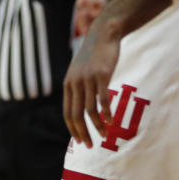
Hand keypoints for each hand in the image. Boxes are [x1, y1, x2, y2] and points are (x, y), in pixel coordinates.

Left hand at [63, 28, 119, 147]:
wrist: (103, 33)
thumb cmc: (94, 54)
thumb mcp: (80, 70)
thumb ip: (78, 86)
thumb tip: (82, 106)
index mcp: (68, 84)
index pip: (67, 113)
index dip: (73, 129)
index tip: (80, 141)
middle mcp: (76, 83)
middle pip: (76, 115)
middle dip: (83, 133)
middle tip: (90, 146)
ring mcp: (88, 79)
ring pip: (90, 110)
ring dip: (97, 126)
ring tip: (105, 136)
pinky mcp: (102, 75)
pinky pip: (103, 99)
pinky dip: (107, 113)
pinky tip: (111, 121)